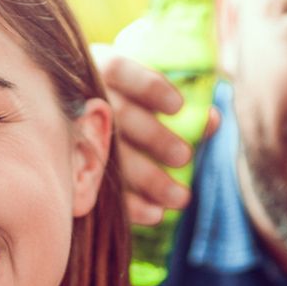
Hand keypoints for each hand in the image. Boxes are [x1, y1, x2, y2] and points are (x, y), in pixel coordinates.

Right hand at [92, 44, 219, 227]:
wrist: (81, 128)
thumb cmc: (128, 106)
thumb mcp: (149, 98)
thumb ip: (182, 109)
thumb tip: (212, 120)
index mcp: (101, 70)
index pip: (120, 70)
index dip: (149, 86)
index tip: (178, 106)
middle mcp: (85, 100)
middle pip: (119, 116)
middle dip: (154, 137)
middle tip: (184, 157)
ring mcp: (74, 137)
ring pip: (110, 156)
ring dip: (147, 178)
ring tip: (180, 198)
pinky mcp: (74, 171)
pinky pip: (99, 190)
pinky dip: (130, 205)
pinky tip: (155, 215)